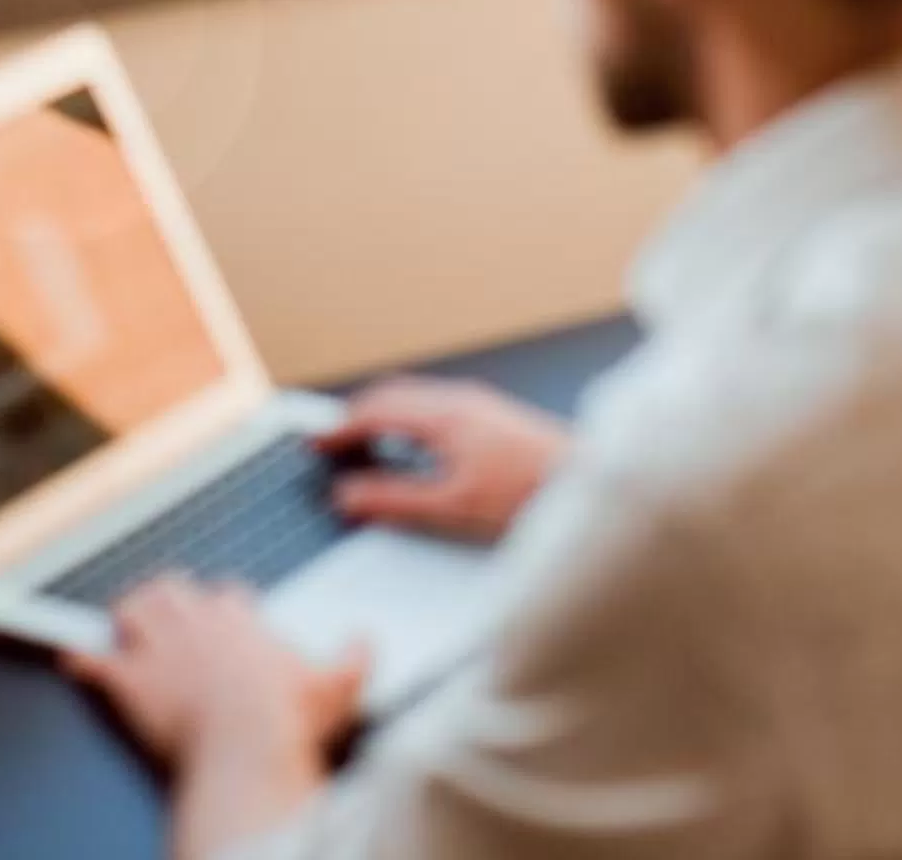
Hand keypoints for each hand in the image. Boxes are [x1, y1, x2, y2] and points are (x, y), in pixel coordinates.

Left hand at [64, 577, 367, 770]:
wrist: (247, 749)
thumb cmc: (289, 721)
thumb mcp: (338, 685)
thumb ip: (354, 658)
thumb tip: (366, 641)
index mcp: (240, 620)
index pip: (226, 594)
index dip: (223, 604)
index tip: (226, 614)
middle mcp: (195, 625)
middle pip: (170, 590)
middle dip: (166, 597)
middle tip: (165, 607)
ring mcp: (159, 651)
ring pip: (131, 612)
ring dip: (126, 618)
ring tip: (124, 623)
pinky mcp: (130, 683)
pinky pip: (95, 662)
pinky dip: (81, 660)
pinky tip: (72, 659)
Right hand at [317, 377, 569, 541]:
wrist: (584, 482)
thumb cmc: (527, 494)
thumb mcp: (452, 507)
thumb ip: (396, 500)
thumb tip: (350, 496)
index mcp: (444, 416)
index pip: (377, 411)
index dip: (342, 428)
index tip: (317, 442)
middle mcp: (459, 400)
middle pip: (392, 395)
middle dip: (358, 416)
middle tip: (332, 442)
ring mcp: (477, 403)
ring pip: (414, 397)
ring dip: (383, 415)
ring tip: (364, 444)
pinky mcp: (490, 414)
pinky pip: (434, 404)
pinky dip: (408, 418)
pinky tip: (411, 445)